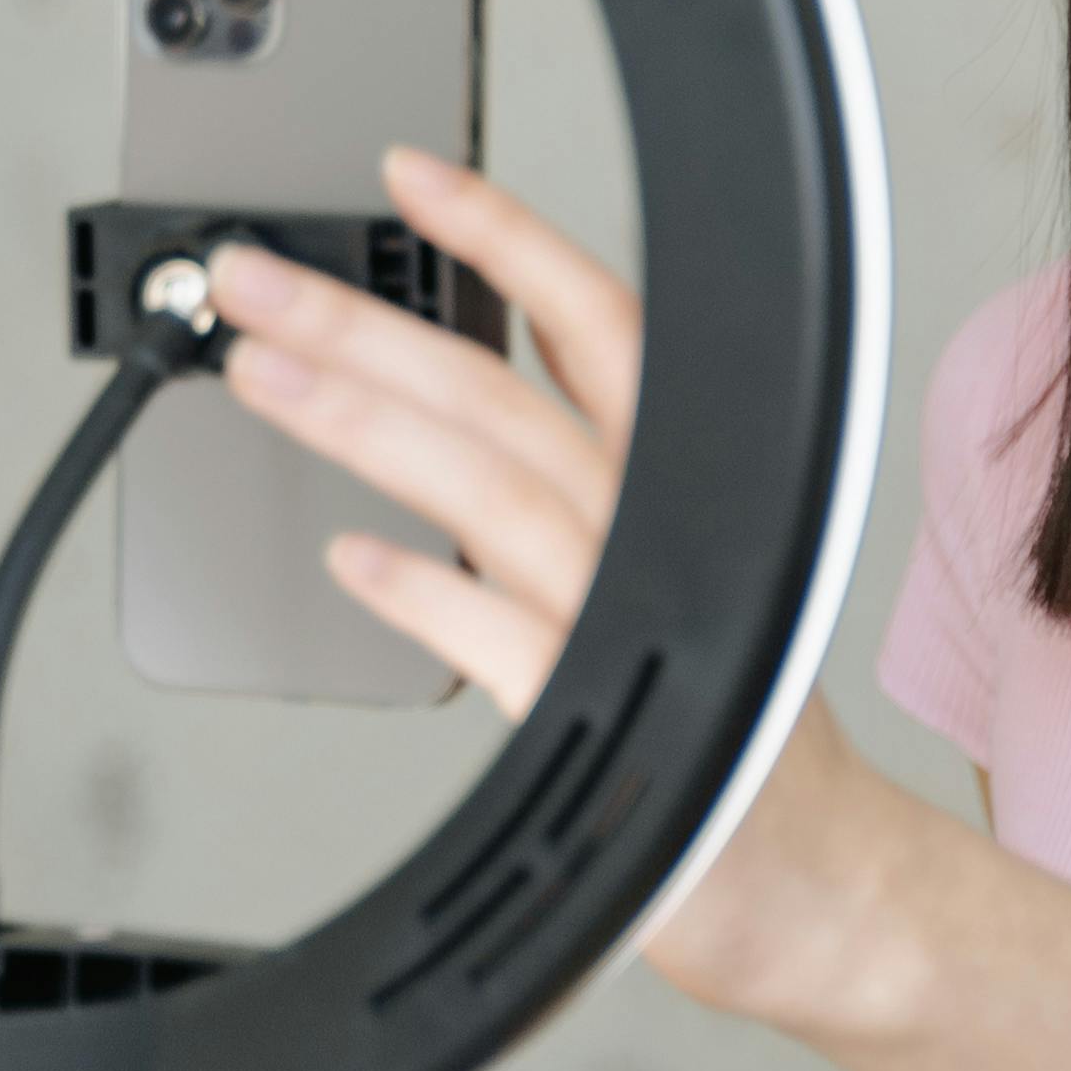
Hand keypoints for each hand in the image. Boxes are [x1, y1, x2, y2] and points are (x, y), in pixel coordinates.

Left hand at [209, 146, 940, 1032]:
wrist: (817, 892)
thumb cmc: (732, 738)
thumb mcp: (678, 576)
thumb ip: (569, 492)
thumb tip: (438, 415)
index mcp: (685, 483)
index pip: (596, 324)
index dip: (506, 239)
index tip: (409, 179)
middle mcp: (664, 534)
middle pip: (505, 396)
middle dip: (367, 323)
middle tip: (253, 282)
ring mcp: (633, 625)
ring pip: (494, 490)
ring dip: (368, 423)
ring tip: (262, 379)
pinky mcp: (605, 727)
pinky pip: (504, 640)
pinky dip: (428, 596)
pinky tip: (354, 565)